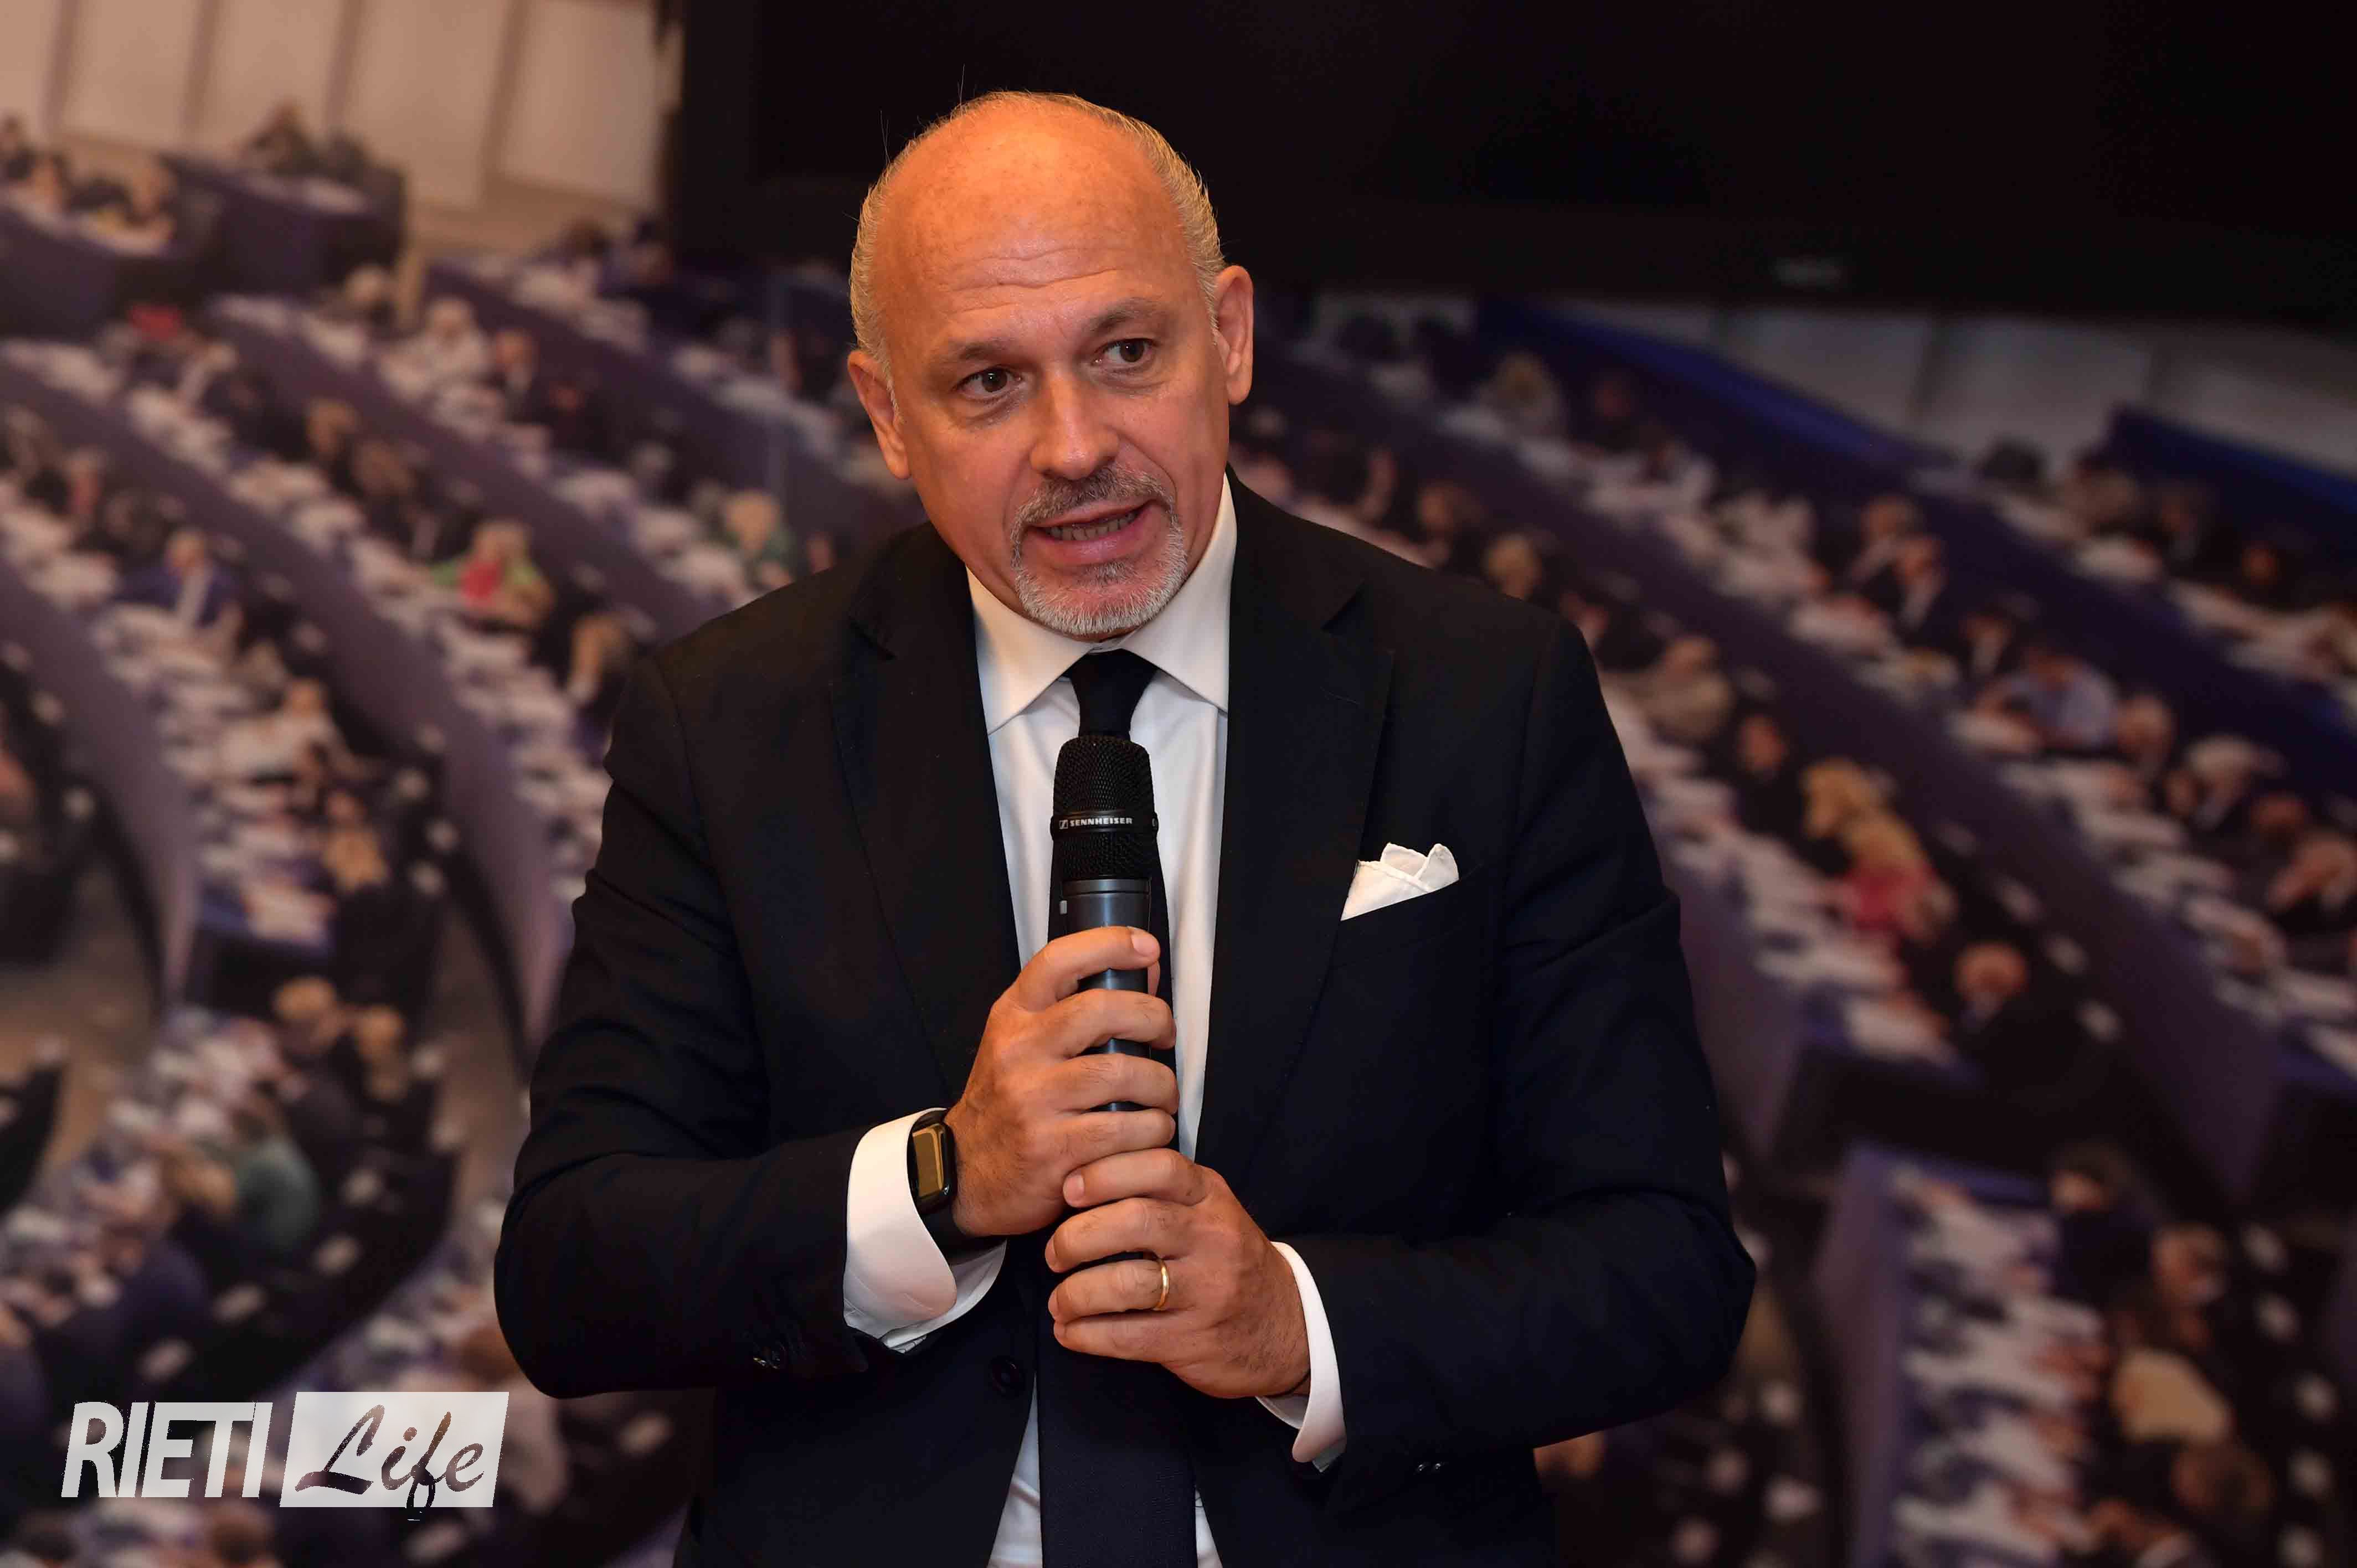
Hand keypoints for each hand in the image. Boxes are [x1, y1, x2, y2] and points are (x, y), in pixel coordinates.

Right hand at [943, 926, 1176, 1239]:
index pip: (1058, 961)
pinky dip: (1152, 1130)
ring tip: (1162, 1096)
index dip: (1110, 944)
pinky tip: (1150, 1132)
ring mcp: (1033, 1101)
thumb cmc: (1007, 1105)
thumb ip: (1077, 1008)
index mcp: (1013, 1018)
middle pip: (1102, 1010)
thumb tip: (1145, 972)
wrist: (965, 1175)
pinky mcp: (1052, 1149)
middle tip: (1166, 1034)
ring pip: (1123, 1073)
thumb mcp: (1025, 1045)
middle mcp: (1019, 1052)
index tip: (1146, 948)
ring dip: (1161, 1085)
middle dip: (1153, 1017)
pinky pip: (1124, 1130)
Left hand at [1043, 1147, 1309, 1401]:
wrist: (1287, 1325)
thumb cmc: (1228, 1260)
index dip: (1106, 1173)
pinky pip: (1127, 1336)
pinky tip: (1069, 1331)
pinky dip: (1086, 1334)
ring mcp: (1206, 1291)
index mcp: (1210, 1198)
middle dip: (1079, 1236)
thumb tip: (1081, 1175)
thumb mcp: (1209, 1211)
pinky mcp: (1193, 1339)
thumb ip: (1161, 1191)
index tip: (1069, 1189)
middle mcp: (1212, 1238)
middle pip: (1136, 1221)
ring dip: (1076, 1293)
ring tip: (1059, 1301)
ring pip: (1127, 1283)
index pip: (1159, 1166)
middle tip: (1055, 1252)